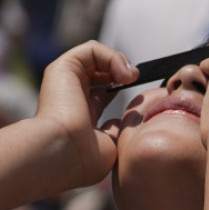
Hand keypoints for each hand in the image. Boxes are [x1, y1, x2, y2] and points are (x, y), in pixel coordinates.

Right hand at [35, 40, 136, 186]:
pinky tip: (123, 74)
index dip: (126, 87)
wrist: (65, 154)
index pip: (104, 91)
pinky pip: (91, 50)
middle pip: (102, 70)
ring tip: (131, 77)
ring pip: (97, 57)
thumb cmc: (87, 159)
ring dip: (120, 62)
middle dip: (125, 71)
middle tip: (137, 81)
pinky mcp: (62, 68)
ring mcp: (66, 81)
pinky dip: (112, 56)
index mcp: (82, 114)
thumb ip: (118, 132)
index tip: (144, 98)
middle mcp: (72, 95)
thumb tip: (123, 122)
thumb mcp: (111, 146)